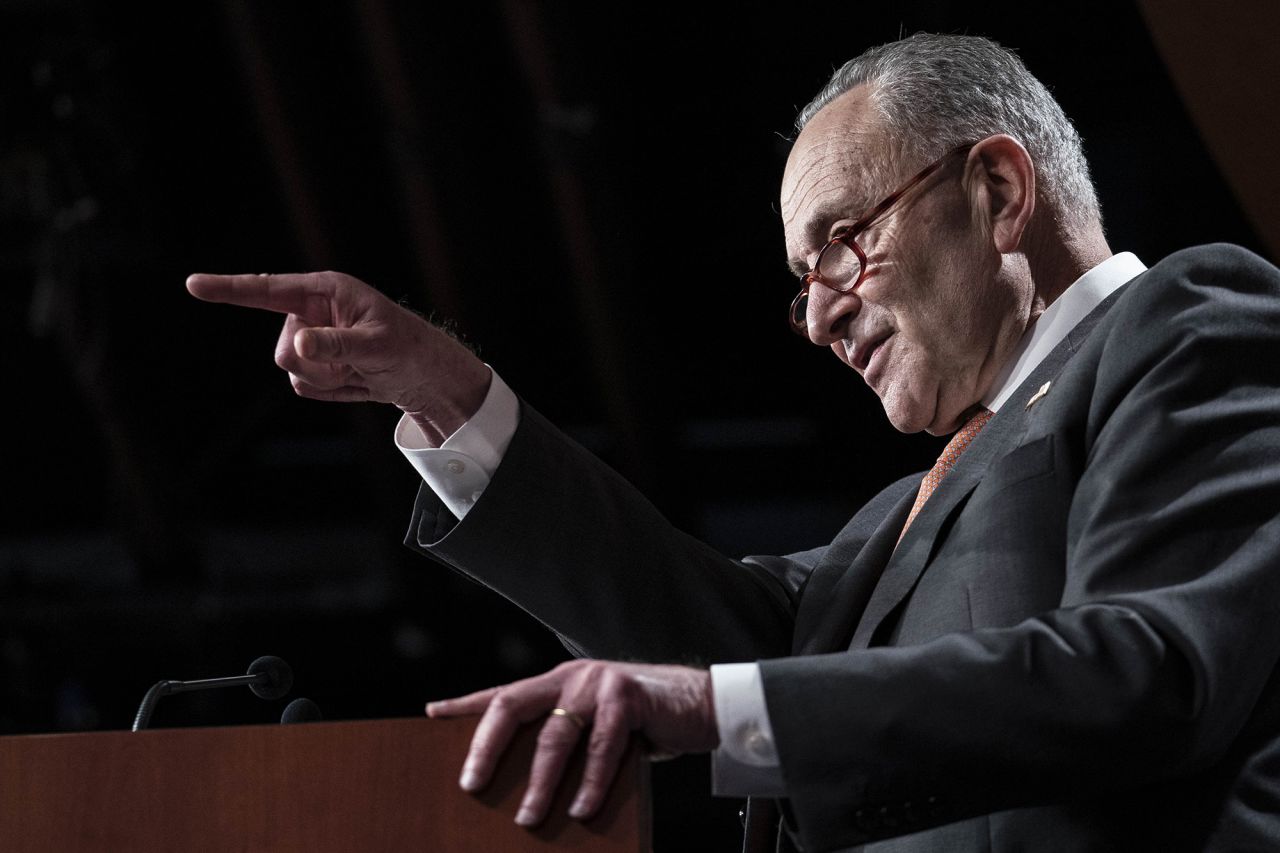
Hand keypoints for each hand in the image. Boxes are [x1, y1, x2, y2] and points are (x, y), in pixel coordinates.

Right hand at [186, 271, 488, 442]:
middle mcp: (312, 312)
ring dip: (326, 379)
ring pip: (291, 370)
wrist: (424, 377)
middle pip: (282, 348)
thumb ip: (337, 344)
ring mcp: (311, 339)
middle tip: (357, 365)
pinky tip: (356, 382)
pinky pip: (303, 386)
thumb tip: (297, 343)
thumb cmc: (409, 349)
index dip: (229, 289)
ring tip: (360, 371)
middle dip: (316, 365)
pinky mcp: (315, 364)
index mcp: (326, 292)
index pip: (268, 290)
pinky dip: (331, 391)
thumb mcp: (378, 346)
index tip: (194, 284)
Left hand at [427, 659, 718, 826]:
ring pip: (555, 735)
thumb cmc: (644, 723)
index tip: (431, 715)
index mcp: (557, 682)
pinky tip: (582, 809)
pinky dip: (590, 782)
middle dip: (486, 746)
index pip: (502, 693)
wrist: (703, 704)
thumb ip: (567, 742)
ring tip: (528, 818)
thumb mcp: (596, 728)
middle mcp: (571, 676)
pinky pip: (601, 747)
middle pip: (513, 706)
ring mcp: (598, 684)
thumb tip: (526, 789)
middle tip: (470, 785)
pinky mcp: (627, 698)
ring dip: (540, 782)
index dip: (466, 705)